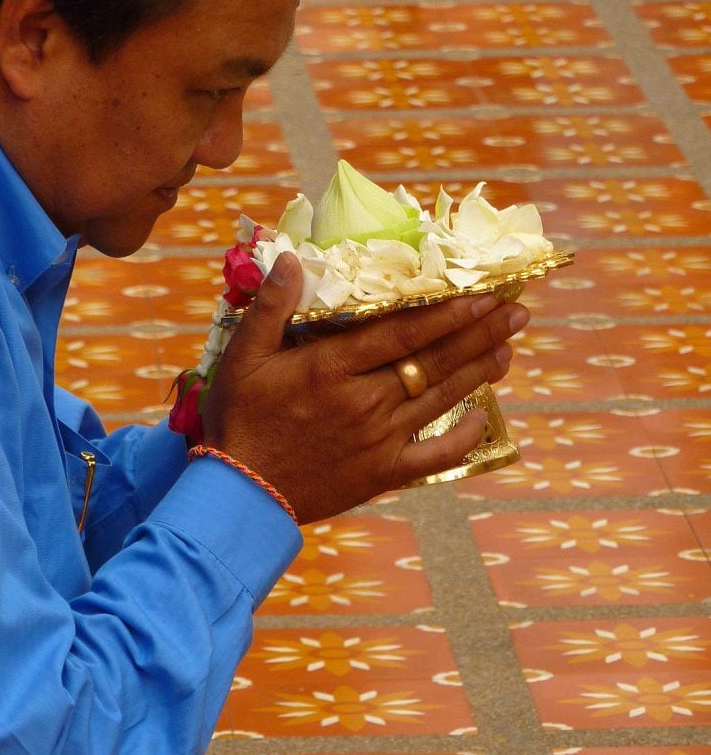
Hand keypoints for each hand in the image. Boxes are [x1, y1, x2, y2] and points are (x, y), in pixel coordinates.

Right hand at [203, 252, 528, 521]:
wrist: (241, 495)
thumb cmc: (238, 420)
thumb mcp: (241, 357)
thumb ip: (270, 307)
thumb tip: (290, 259)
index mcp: (332, 367)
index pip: (403, 332)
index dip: (449, 311)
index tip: (483, 292)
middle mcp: (365, 400)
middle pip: (434, 360)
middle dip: (480, 332)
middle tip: (517, 310)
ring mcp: (379, 439)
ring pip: (441, 398)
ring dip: (479, 371)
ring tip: (509, 348)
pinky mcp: (384, 472)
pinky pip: (435, 455)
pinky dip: (462, 437)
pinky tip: (482, 417)